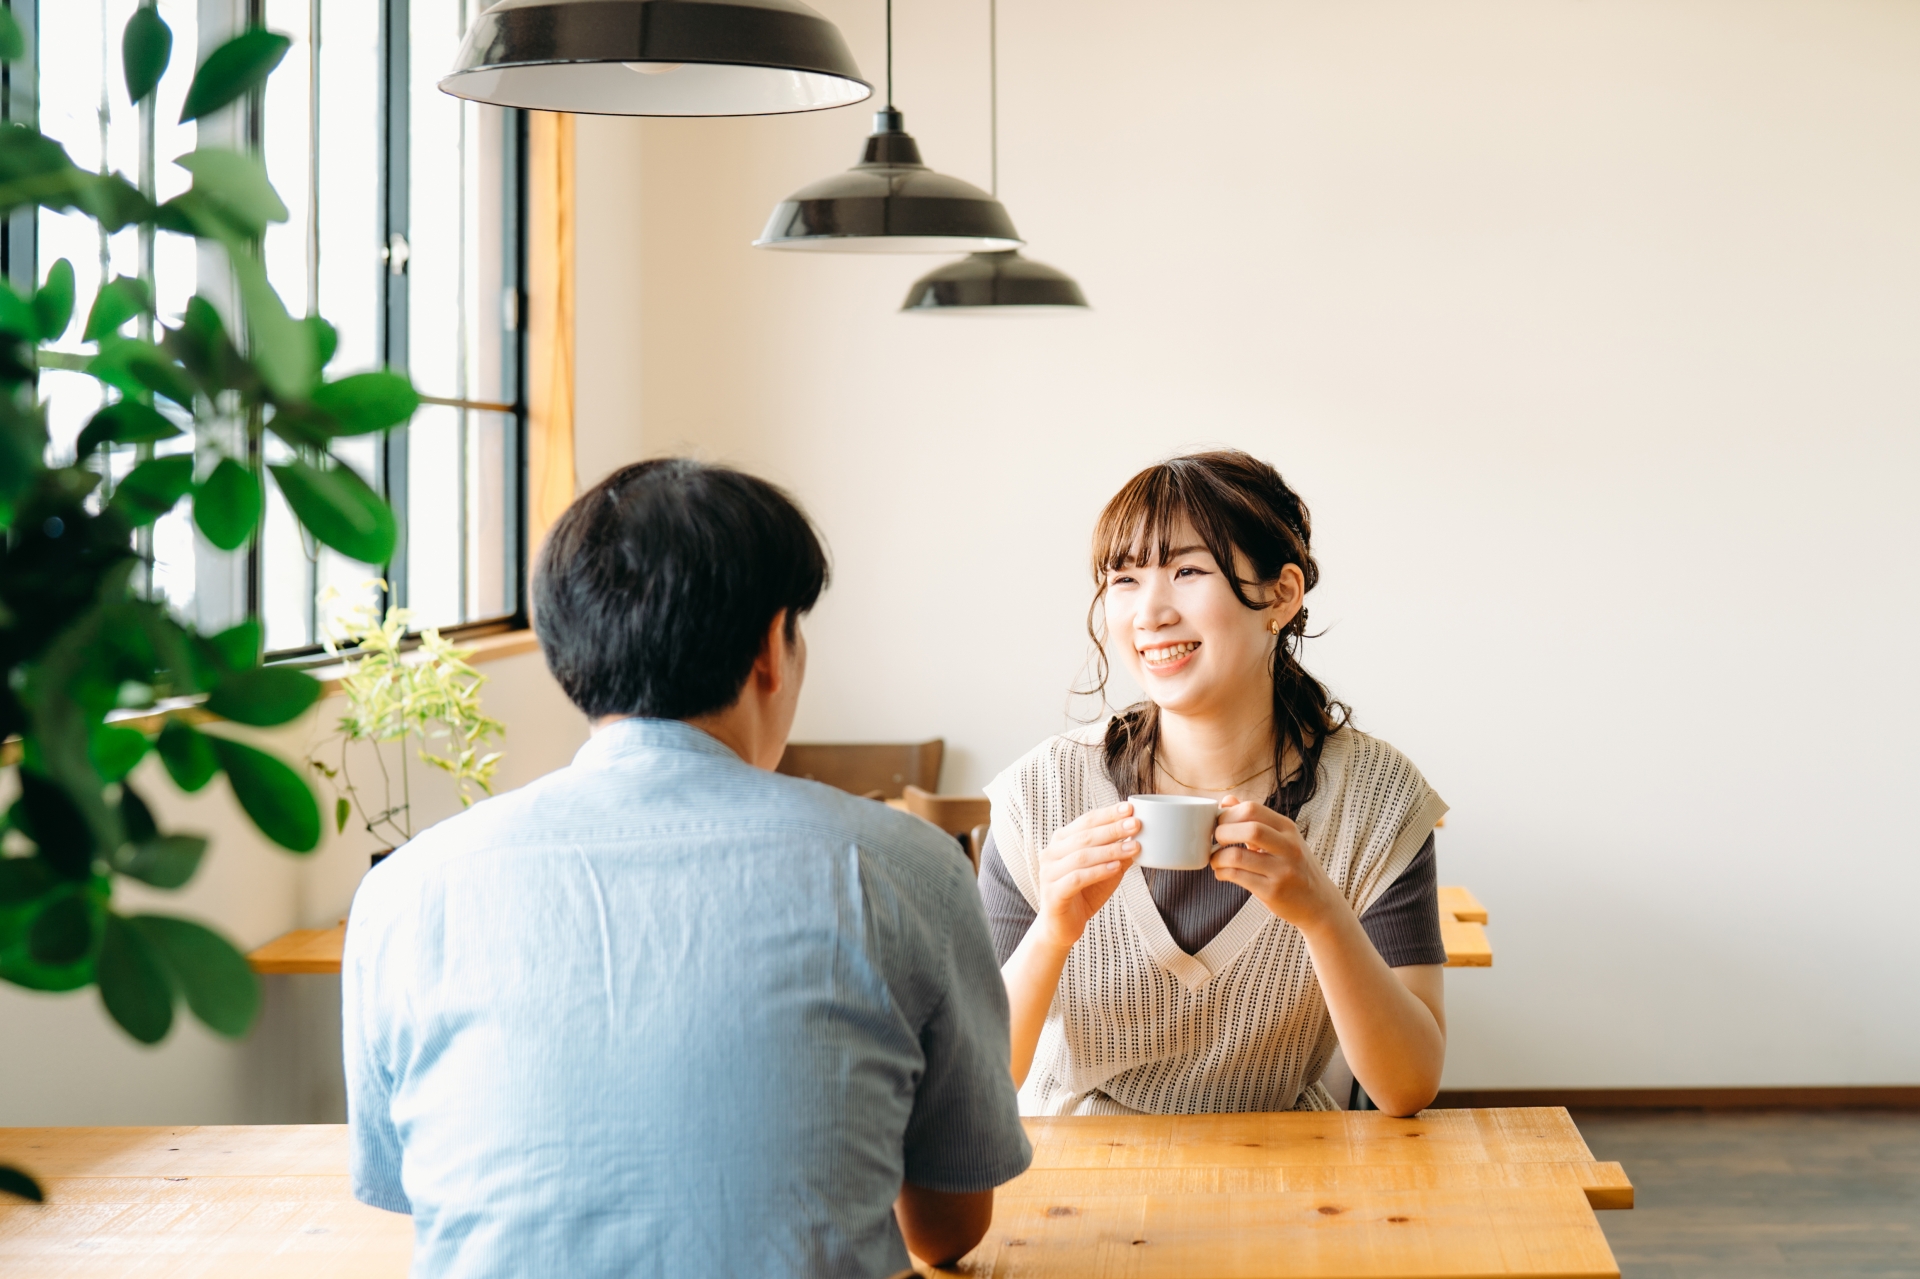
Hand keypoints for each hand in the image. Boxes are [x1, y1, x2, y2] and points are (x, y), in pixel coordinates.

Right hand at [1033, 802, 1139, 950]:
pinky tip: (1115, 867)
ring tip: (1133, 847)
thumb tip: (1138, 837)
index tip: (1130, 808)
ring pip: (1081, 856)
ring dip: (1110, 850)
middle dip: (1112, 829)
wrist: (1062, 927)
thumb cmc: (1084, 894)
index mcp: (1062, 842)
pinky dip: (1098, 871)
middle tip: (1136, 824)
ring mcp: (1049, 873)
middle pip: (1085, 837)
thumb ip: (1117, 855)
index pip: (1086, 822)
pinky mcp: (1053, 893)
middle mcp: (1051, 853)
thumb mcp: (1105, 871)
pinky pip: (1077, 878)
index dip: (1108, 814)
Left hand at [1211, 795, 1342, 931]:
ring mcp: (1282, 870)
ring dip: (1218, 857)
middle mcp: (1288, 847)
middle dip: (1222, 832)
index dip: (1228, 814)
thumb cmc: (1295, 867)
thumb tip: (1226, 800)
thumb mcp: (1282, 838)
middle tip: (1215, 840)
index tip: (1219, 823)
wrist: (1319, 903)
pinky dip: (1222, 873)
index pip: (1253, 809)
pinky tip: (1222, 873)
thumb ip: (1254, 819)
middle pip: (1249, 829)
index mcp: (1288, 828)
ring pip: (1238, 856)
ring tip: (1216, 860)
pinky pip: (1238, 877)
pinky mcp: (1272, 891)